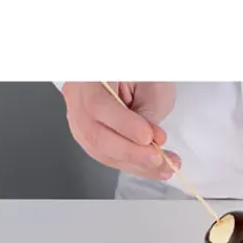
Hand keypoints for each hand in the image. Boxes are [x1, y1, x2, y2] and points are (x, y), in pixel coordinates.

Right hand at [63, 82, 178, 178]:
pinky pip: (110, 156)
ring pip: (103, 152)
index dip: (124, 125)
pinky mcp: (92, 139)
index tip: (148, 137)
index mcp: (87, 77)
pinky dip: (134, 164)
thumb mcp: (150, 86)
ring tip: (164, 166)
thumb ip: (147, 115)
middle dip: (131, 152)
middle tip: (158, 157)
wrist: (132, 78)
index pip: (98, 105)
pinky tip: (153, 168)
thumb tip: (151, 143)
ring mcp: (81, 122)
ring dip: (137, 164)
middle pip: (96, 136)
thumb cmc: (141, 74)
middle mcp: (77, 101)